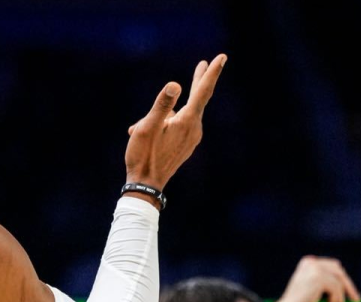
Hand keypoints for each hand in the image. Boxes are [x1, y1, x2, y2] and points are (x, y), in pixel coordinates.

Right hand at [124, 54, 226, 190]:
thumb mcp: (147, 127)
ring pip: (180, 115)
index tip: (222, 57)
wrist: (146, 185)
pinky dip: (164, 125)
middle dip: (200, 81)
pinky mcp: (185, 146)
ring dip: (163, 115)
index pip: (202, 91)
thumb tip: (175, 85)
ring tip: (139, 128)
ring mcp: (191, 138)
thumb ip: (161, 105)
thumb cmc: (143, 155)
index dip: (211, 73)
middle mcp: (194, 129)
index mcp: (186, 121)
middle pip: (198, 99)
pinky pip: (177, 126)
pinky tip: (146, 135)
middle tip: (204, 64)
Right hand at [273, 255, 360, 301]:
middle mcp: (311, 262)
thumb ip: (324, 279)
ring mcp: (314, 269)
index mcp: (308, 261)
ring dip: (340, 299)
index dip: (343, 280)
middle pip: (339, 272)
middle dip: (348, 287)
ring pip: (338, 283)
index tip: (350, 292)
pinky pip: (336, 290)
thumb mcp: (311, 287)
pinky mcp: (318, 279)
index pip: (334, 267)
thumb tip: (346, 281)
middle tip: (356, 300)